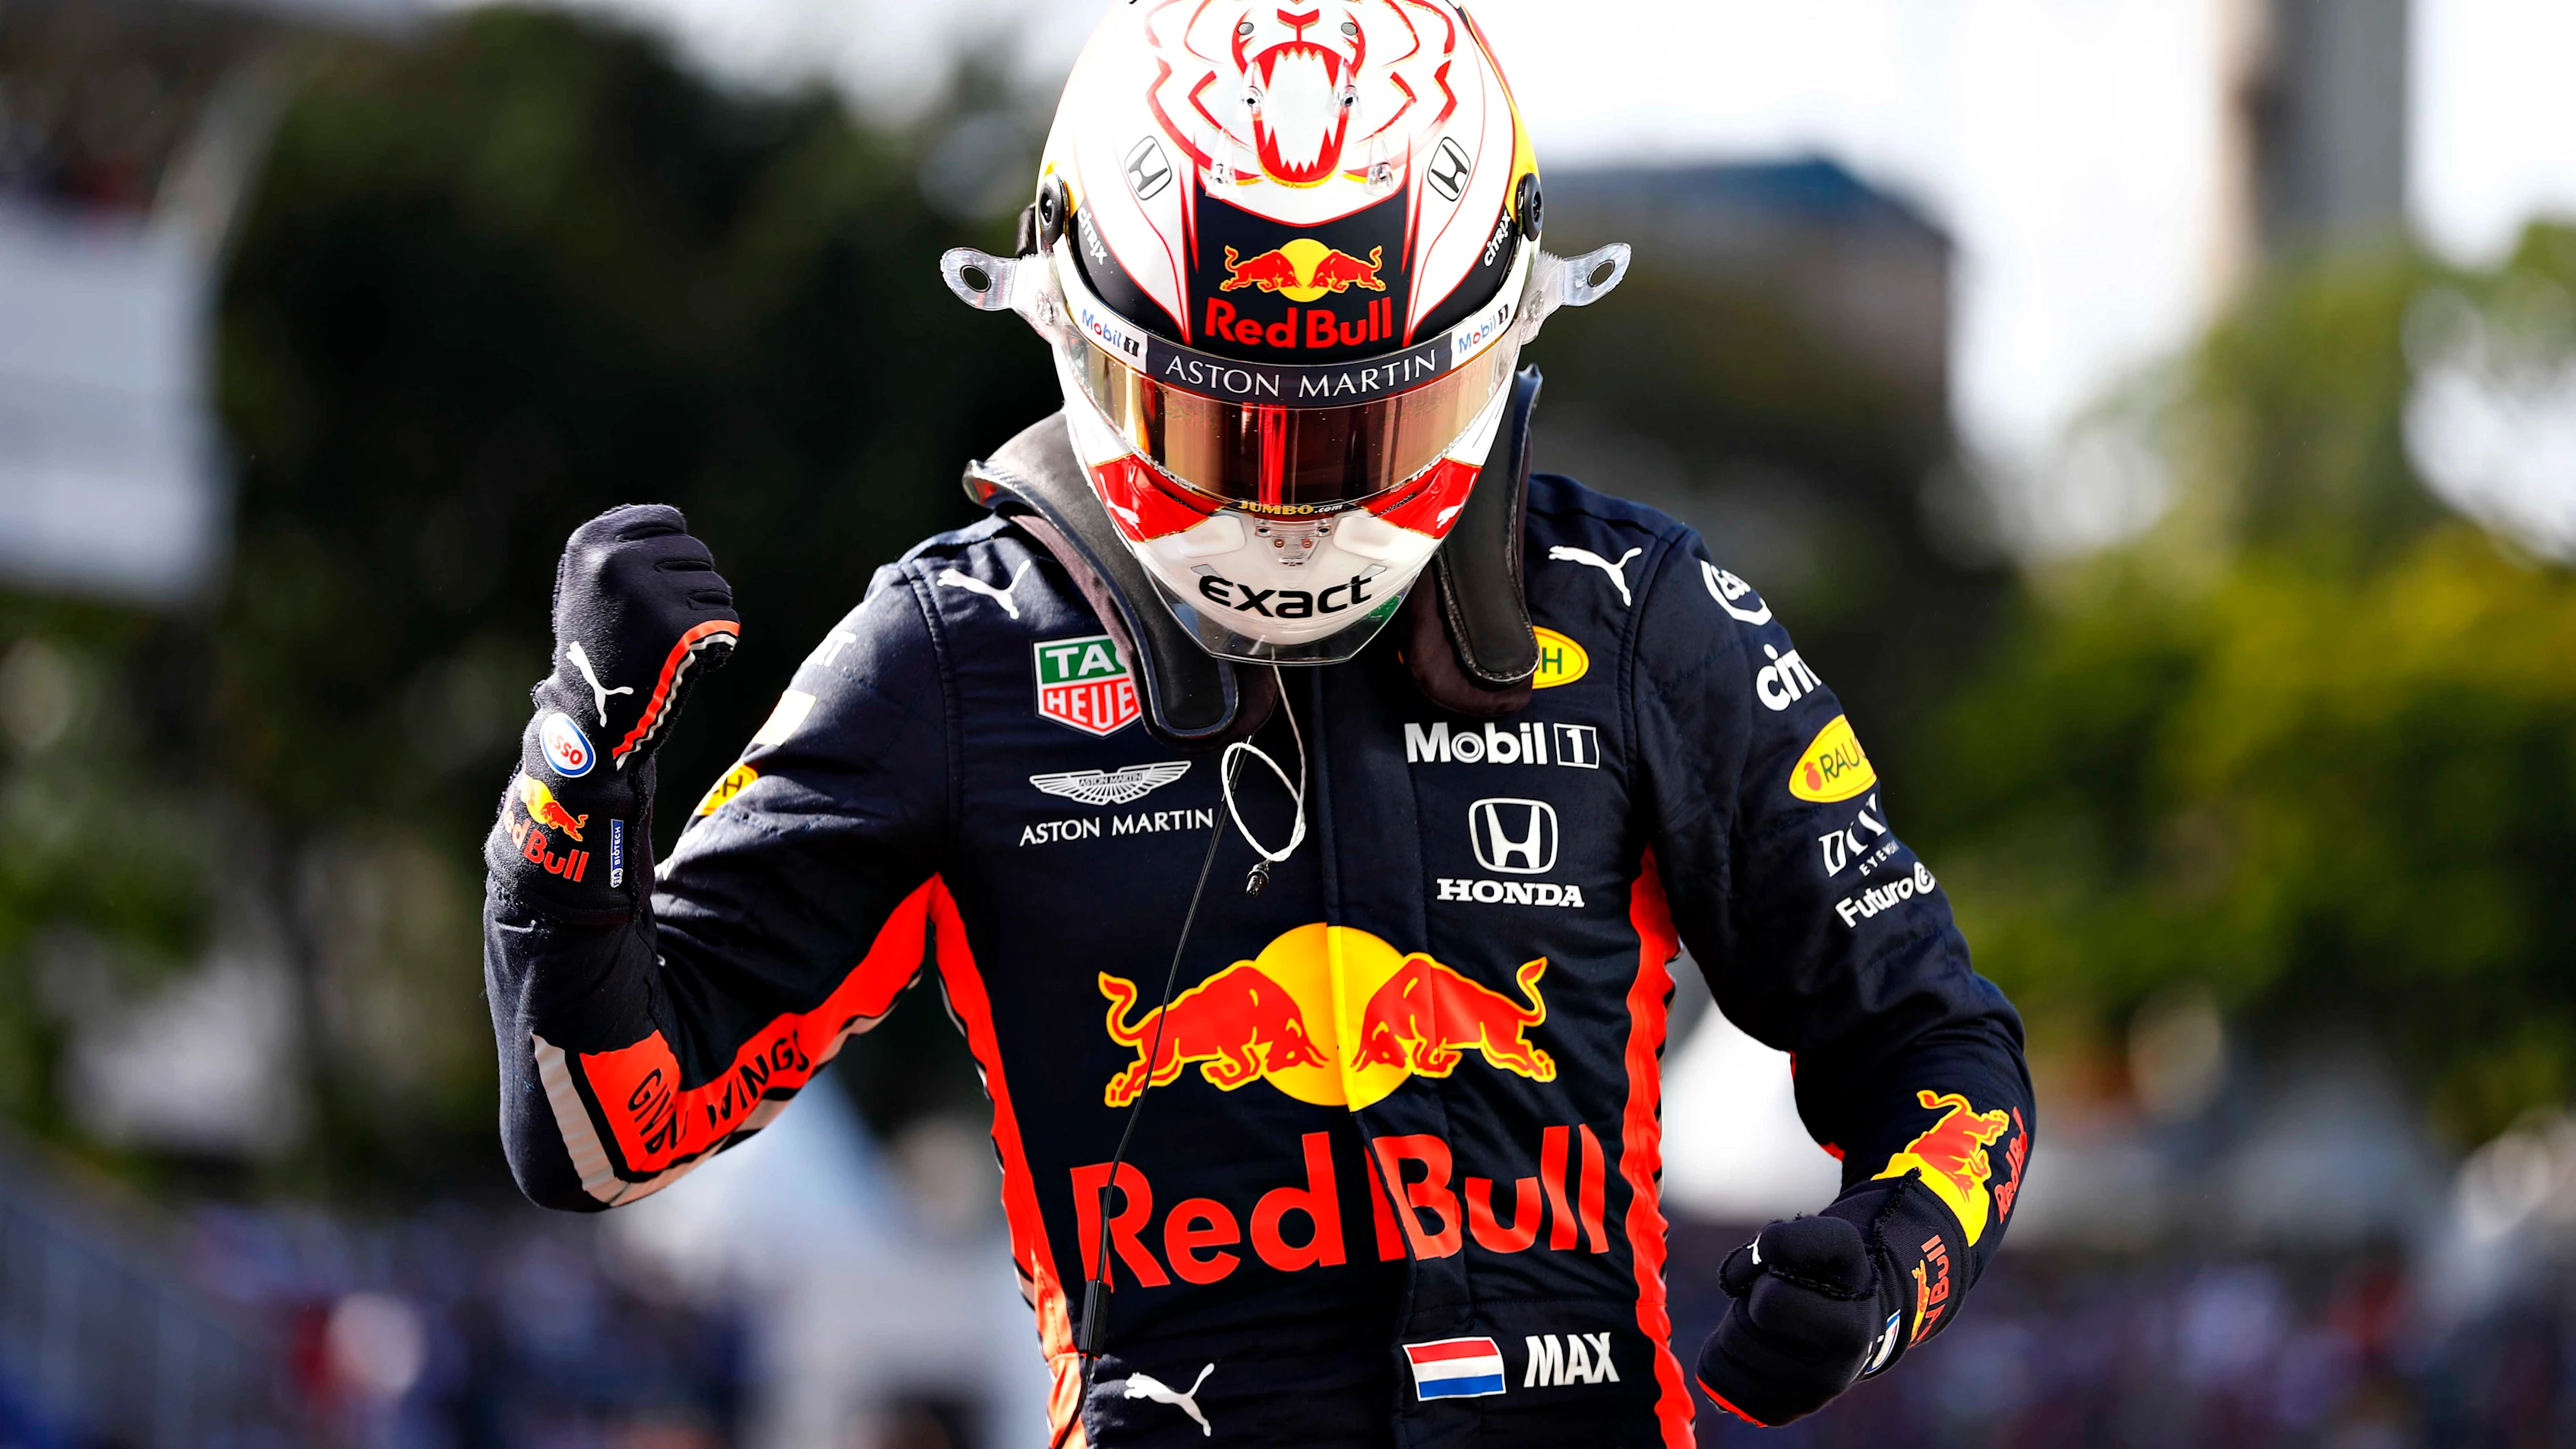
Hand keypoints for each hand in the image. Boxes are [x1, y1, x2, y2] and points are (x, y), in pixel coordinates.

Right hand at [489, 505, 738, 914]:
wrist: (590, 719)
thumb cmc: (596, 650)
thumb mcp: (591, 585)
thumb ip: (625, 548)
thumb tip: (673, 523)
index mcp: (591, 541)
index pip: (669, 521)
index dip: (673, 558)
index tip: (653, 591)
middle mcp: (617, 559)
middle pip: (696, 553)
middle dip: (690, 589)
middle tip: (657, 629)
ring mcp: (648, 592)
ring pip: (717, 587)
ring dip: (704, 619)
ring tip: (666, 648)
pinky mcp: (679, 628)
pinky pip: (728, 621)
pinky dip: (718, 646)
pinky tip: (684, 666)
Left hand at [1692, 1213, 1901, 1426]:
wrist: (1853, 1322)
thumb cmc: (1835, 1275)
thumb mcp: (1832, 1238)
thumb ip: (1785, 1239)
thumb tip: (1731, 1280)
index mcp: (1846, 1333)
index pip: (1769, 1303)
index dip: (1767, 1281)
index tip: (1789, 1280)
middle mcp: (1828, 1379)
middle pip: (1740, 1332)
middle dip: (1747, 1306)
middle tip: (1777, 1302)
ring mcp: (1800, 1403)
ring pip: (1723, 1355)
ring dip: (1734, 1327)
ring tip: (1768, 1323)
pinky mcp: (1774, 1414)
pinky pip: (1714, 1378)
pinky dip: (1719, 1352)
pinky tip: (1750, 1346)